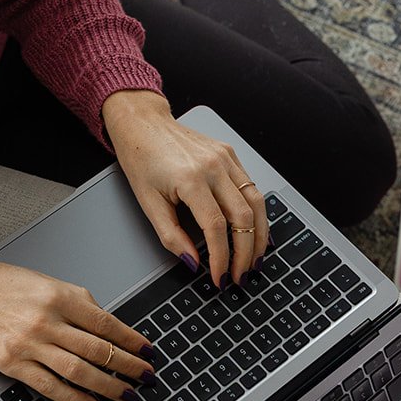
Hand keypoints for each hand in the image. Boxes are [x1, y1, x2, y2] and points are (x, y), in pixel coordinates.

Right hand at [0, 253, 155, 400]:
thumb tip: (101, 321)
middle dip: (128, 366)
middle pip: (98, 350)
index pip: (105, 322)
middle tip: (146, 376)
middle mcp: (47, 320)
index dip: (131, 340)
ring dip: (108, 386)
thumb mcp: (40, 280)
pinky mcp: (12, 364)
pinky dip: (75, 399)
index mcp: (57, 294)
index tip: (147, 350)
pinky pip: (51, 387)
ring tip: (126, 394)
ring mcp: (29, 344)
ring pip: (80, 372)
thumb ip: (72, 300)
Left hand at [102, 89, 269, 286]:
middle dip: (246, 253)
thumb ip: (171, 237)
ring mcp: (225, 157)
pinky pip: (252, 186)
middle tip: (241, 276)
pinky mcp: (230, 153)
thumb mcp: (148, 203)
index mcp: (190, 178)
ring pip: (256, 202)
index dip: (222, 258)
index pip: (216, 228)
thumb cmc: (141, 158)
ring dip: (259, 235)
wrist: (142, 124)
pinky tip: (256, 230)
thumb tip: (193, 262)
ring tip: (254, 259)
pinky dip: (258, 213)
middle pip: (244, 217)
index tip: (220, 277)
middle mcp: (213, 166)